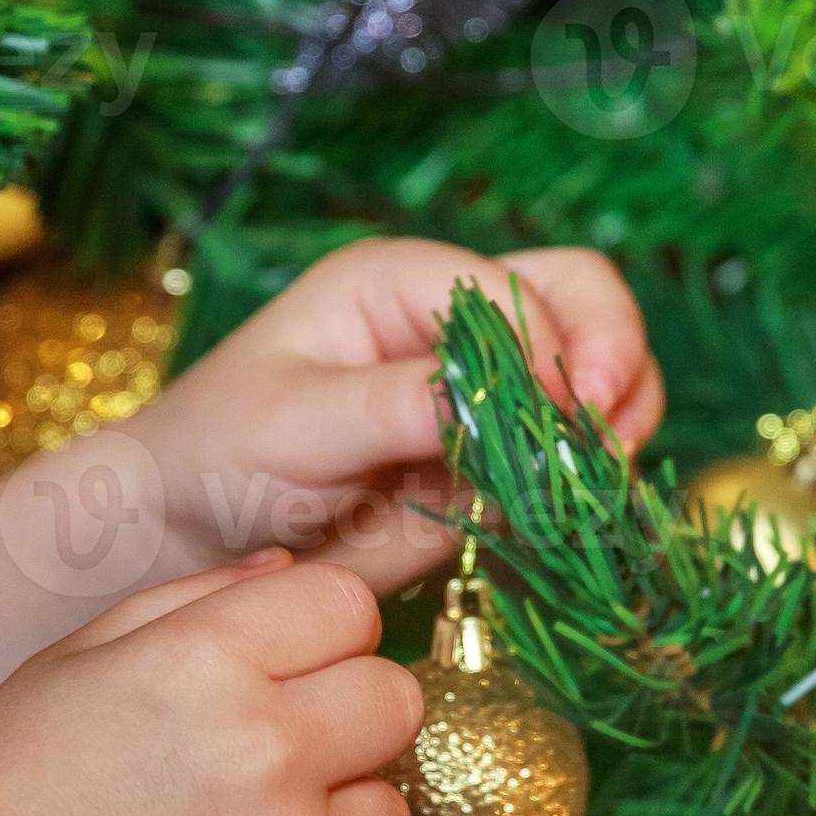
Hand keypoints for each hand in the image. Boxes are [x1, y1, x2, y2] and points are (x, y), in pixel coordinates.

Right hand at [0, 551, 419, 815]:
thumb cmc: (13, 792)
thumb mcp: (75, 660)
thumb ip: (193, 600)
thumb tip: (290, 567)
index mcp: (206, 660)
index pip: (350, 607)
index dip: (319, 640)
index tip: (281, 677)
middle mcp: (263, 751)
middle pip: (398, 700)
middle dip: (347, 723)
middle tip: (271, 764)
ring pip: (389, 815)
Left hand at [132, 236, 663, 590]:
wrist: (198, 532)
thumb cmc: (222, 454)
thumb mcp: (294, 422)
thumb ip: (393, 404)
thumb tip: (489, 400)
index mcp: (401, 283)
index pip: (516, 287)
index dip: (554, 347)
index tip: (563, 418)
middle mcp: (456, 322)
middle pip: (583, 300)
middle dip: (613, 365)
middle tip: (603, 441)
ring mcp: (487, 389)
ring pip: (602, 376)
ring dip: (617, 426)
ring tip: (593, 484)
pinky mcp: (500, 456)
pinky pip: (577, 456)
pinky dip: (592, 482)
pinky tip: (570, 516)